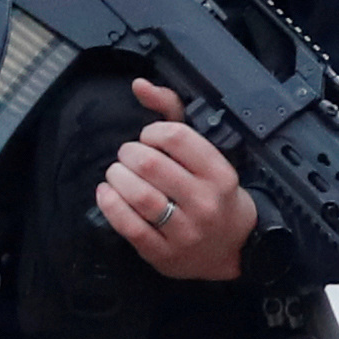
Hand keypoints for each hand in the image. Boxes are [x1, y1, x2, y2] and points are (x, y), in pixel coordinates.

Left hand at [96, 81, 262, 280]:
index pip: (175, 137)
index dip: (151, 132)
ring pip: (139, 196)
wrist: (232, 248)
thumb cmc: (214, 193)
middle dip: (128, 154)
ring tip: (117, 174)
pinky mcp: (164, 253)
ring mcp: (185, 231)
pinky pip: (130, 226)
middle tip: (127, 157)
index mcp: (219, 173)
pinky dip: (111, 205)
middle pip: (150, 164)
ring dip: (117, 177)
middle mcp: (205, 202)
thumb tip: (139, 85)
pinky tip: (107, 194)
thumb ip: (172, 114)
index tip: (149, 139)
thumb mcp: (204, 154)